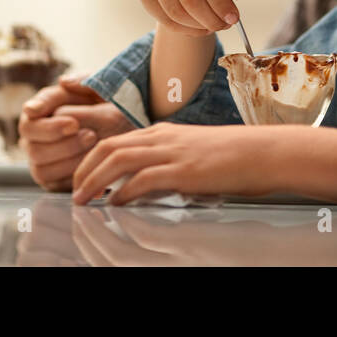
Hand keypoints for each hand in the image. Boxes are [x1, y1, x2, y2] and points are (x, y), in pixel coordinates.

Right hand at [21, 73, 135, 191]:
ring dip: (69, 159)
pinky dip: (73, 174)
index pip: (31, 118)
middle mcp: (34, 136)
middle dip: (64, 144)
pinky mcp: (50, 179)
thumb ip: (82, 82)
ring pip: (42, 168)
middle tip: (90, 135)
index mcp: (39, 109)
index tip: (73, 123)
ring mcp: (39, 159)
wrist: (120, 125)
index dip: (49, 124)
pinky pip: (54, 184)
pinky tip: (91, 163)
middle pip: (33, 147)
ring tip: (93, 146)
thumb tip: (64, 82)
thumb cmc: (102, 103)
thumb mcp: (96, 88)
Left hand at [71, 123, 280, 205]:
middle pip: (108, 147)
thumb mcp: (192, 153)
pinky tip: (115, 203)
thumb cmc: (233, 157)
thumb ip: (168, 163)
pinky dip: (124, 191)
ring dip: (95, 180)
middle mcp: (162, 138)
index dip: (91, 159)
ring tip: (84, 199)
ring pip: (118, 159)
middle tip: (73, 191)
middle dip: (84, 169)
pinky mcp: (184, 170)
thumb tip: (146, 184)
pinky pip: (144, 178)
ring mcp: (172, 152)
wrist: (263, 153)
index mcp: (162, 132)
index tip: (80, 179)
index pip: (114, 141)